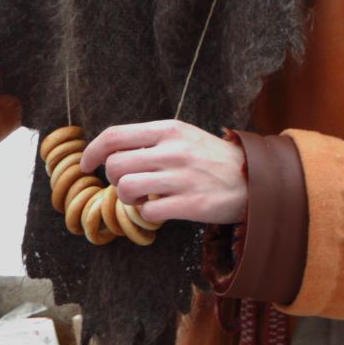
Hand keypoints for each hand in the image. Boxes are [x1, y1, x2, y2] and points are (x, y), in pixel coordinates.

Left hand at [79, 120, 246, 224]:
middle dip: (113, 179)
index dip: (92, 151)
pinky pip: (148, 211)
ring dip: (126, 198)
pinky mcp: (191, 204)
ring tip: (140, 199)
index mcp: (168, 130)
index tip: (86, 165)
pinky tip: (158, 210)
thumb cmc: (212, 159)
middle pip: (115, 165)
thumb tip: (111, 152)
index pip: (114, 136)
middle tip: (127, 185)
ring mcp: (182, 177)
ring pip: (126, 188)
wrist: (257, 180)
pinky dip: (146, 215)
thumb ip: (150, 141)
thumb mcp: (183, 137)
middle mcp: (173, 150)